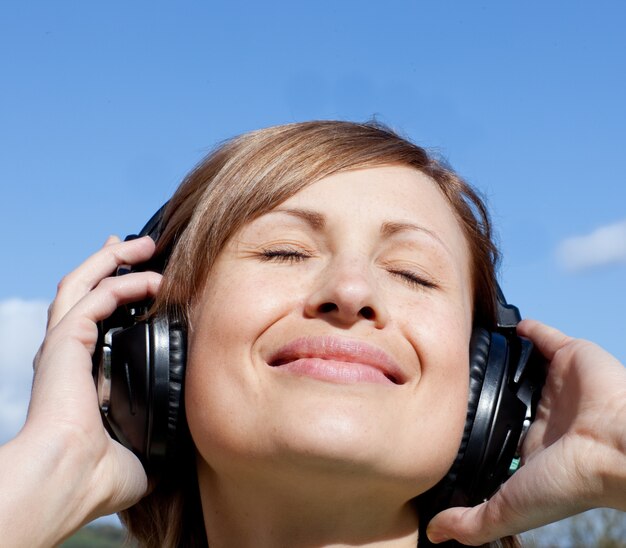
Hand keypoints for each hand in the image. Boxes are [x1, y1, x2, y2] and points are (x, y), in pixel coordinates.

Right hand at [0, 236, 160, 546]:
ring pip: (83, 283)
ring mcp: (64, 344)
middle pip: (85, 290)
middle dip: (113, 263)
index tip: (142, 278)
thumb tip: (187, 438)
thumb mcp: (141, 445)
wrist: (72, 479)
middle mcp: (69, 353)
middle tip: (141, 246)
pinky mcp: (64, 341)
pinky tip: (151, 280)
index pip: (96, 319)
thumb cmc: (99, 474)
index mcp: (82, 372)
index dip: (116, 293)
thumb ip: (159, 433)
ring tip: (144, 244)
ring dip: (114, 260)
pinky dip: (122, 282)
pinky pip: (94, 297)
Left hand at [426, 319, 625, 544]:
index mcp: (530, 443)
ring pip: (522, 364)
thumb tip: (434, 536)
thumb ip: (472, 522)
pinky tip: (506, 326)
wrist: (618, 447)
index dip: (474, 420)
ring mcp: (557, 384)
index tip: (443, 410)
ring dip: (502, 355)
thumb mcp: (510, 508)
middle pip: (507, 394)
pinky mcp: (569, 356)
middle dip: (483, 385)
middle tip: (450, 369)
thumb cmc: (571, 481)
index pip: (496, 429)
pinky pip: (545, 336)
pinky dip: (529, 329)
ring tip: (469, 343)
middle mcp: (542, 413)